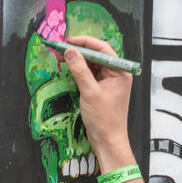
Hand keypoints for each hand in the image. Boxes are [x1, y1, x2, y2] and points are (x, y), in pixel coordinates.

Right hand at [63, 35, 136, 172]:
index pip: (101, 48)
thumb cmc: (105, 120)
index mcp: (120, 71)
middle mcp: (116, 74)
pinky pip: (90, 74)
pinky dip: (79, 71)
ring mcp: (109, 81)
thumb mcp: (90, 92)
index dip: (84, 42)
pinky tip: (69, 69)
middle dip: (78, 51)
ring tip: (62, 58)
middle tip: (61, 49)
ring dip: (77, 61)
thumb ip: (79, 70)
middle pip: (96, 55)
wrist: (108, 141)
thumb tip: (70, 52)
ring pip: (91, 64)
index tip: (68, 41)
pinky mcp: (102, 89)